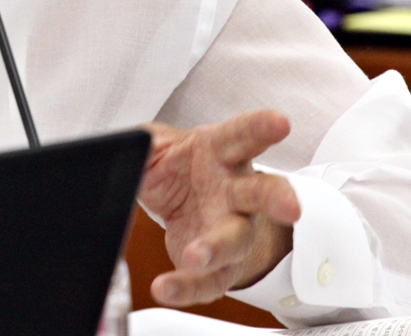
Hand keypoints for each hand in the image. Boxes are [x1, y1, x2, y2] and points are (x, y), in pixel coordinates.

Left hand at [139, 109, 300, 306]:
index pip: (243, 135)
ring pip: (236, 240)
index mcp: (222, 152)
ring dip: (218, 249)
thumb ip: (140, 142)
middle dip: (278, 198)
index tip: (280, 123)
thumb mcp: (155, 145)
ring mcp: (233, 229)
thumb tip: (120, 146)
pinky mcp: (220, 265)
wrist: (183, 201)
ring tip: (196, 257)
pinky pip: (208, 279)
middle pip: (263, 192)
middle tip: (290, 208)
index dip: (262, 128)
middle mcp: (237, 191)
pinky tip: (165, 287)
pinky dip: (186, 286)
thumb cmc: (179, 165)